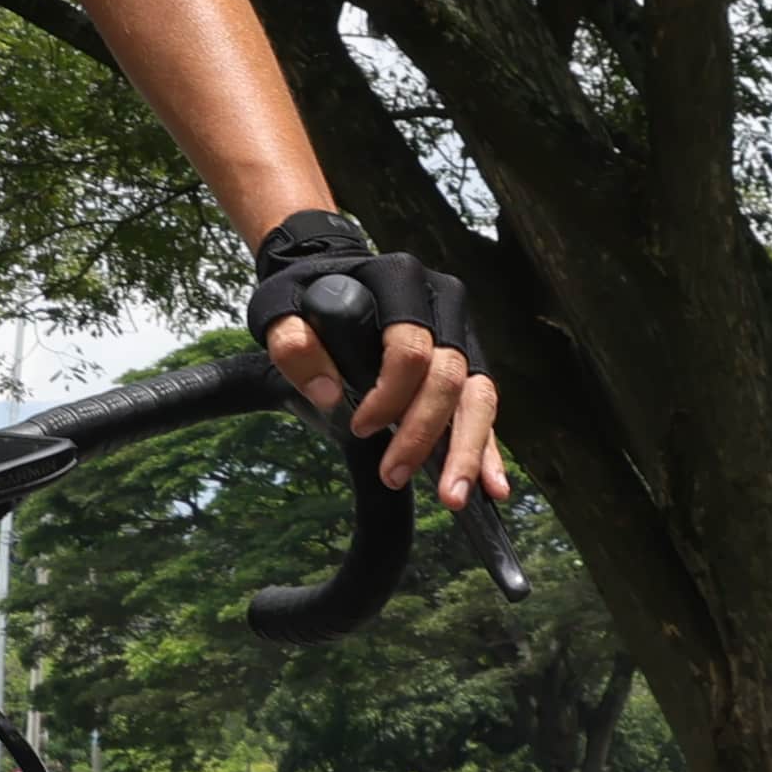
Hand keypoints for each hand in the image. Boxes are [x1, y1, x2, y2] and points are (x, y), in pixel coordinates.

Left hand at [247, 210, 506, 508]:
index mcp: (400, 280)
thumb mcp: (279, 307)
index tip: (359, 427)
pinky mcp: (466, 364)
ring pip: (478, 395)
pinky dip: (488, 449)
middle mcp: (442, 304)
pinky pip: (483, 408)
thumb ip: (293, 344)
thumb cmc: (304, 292)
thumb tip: (328, 394)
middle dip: (425, 433)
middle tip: (394, 476)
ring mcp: (459, 334)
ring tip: (455, 498)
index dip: (389, 395)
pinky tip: (493, 488)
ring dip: (468, 450)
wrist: (328, 274)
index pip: (410, 347)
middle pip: (451, 375)